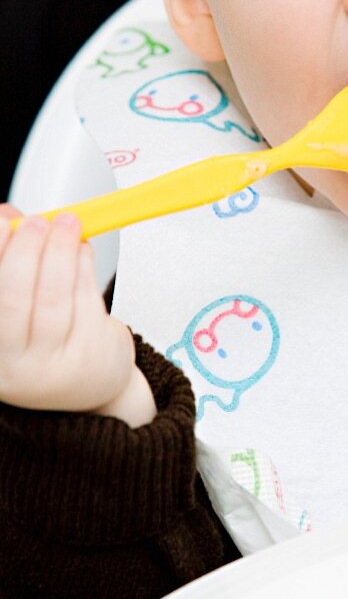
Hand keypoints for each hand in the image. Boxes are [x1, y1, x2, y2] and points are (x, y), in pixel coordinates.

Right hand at [0, 206, 154, 422]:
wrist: (88, 385)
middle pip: (14, 301)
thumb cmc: (44, 338)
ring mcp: (51, 367)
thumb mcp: (17, 305)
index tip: (4, 219)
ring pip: (54, 300)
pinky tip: (82, 249)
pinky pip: (85, 302)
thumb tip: (9, 214)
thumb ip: (10, 261)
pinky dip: (83, 267)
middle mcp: (12, 366)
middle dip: (27, 252)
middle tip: (39, 221)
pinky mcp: (88, 358)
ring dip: (62, 253)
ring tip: (69, 224)